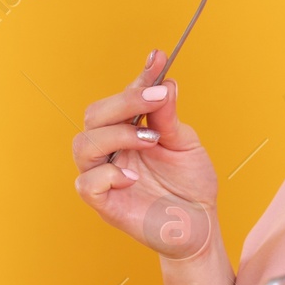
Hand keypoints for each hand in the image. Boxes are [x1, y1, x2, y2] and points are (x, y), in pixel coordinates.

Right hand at [72, 49, 219, 257]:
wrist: (201, 226)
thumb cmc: (190, 184)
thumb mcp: (185, 144)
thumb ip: (169, 116)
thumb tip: (164, 81)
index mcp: (128, 130)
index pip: (123, 98)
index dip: (138, 78)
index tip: (158, 59)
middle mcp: (112, 150)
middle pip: (94, 115)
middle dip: (125, 102)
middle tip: (157, 99)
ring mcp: (105, 176)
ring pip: (83, 145)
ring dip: (117, 135)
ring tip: (151, 139)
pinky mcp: (104, 204)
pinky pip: (86, 184)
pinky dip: (108, 175)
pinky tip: (134, 177)